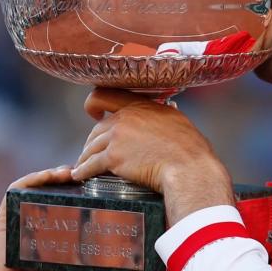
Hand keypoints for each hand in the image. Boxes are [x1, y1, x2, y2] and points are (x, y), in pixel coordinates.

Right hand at [0, 166, 109, 270]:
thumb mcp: (93, 268)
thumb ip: (112, 257)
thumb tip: (140, 248)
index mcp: (52, 226)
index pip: (65, 196)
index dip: (80, 183)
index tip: (98, 176)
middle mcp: (33, 219)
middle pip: (50, 189)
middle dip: (67, 176)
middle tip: (86, 169)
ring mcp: (17, 220)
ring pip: (32, 187)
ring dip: (49, 175)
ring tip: (69, 171)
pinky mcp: (2, 224)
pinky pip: (13, 195)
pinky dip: (29, 182)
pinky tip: (47, 178)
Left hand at [73, 88, 234, 224]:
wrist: (188, 167)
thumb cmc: (190, 148)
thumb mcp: (177, 120)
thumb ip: (162, 116)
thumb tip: (165, 117)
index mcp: (140, 106)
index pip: (106, 95)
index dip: (94, 104)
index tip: (94, 113)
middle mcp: (125, 118)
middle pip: (97, 128)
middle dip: (92, 141)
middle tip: (91, 151)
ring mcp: (117, 137)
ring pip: (92, 147)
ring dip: (86, 157)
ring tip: (83, 166)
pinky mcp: (113, 158)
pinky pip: (91, 164)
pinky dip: (83, 170)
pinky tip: (80, 175)